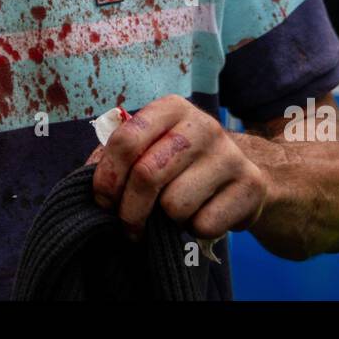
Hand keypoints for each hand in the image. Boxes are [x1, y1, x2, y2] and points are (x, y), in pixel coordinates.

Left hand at [91, 95, 266, 241]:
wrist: (244, 172)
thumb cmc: (182, 163)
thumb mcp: (150, 148)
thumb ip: (116, 156)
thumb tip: (88, 176)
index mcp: (171, 109)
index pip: (125, 140)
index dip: (107, 178)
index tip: (103, 202)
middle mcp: (202, 125)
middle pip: (147, 176)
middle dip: (130, 211)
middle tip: (128, 225)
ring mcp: (229, 154)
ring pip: (176, 205)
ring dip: (166, 222)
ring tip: (172, 214)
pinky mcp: (250, 185)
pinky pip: (205, 224)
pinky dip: (195, 230)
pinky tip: (200, 216)